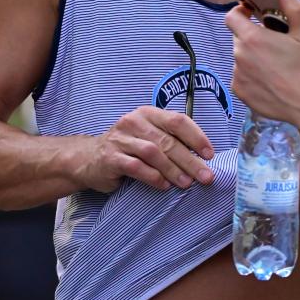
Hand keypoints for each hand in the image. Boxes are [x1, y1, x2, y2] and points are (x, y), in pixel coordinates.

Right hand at [78, 106, 215, 192]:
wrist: (89, 158)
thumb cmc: (128, 148)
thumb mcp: (148, 136)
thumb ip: (171, 141)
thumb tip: (203, 159)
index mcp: (148, 113)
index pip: (177, 120)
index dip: (197, 137)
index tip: (210, 154)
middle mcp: (134, 122)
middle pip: (168, 140)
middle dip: (190, 160)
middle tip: (206, 177)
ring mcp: (121, 139)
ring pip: (153, 153)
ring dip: (173, 170)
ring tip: (186, 183)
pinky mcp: (111, 158)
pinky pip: (136, 167)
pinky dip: (153, 177)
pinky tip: (164, 186)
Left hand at [225, 0, 299, 130]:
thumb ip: (292, 7)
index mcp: (252, 38)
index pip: (231, 17)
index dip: (239, 12)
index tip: (250, 13)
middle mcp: (239, 55)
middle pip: (238, 38)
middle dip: (251, 36)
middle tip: (272, 43)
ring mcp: (237, 75)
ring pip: (240, 58)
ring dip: (251, 57)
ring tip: (273, 64)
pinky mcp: (239, 92)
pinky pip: (241, 77)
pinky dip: (251, 75)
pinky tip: (269, 80)